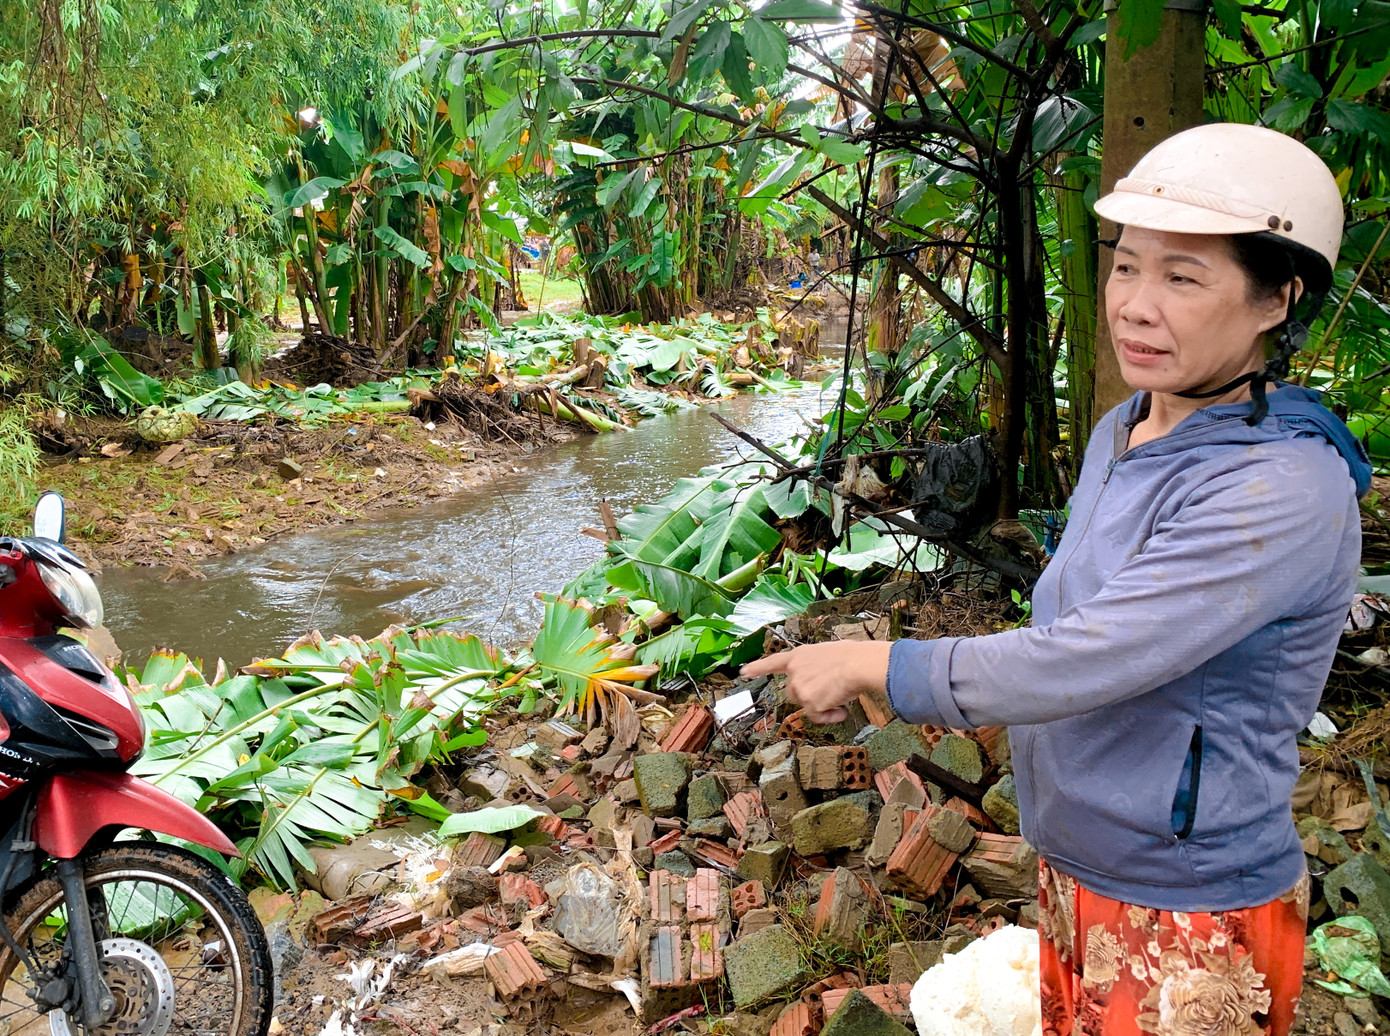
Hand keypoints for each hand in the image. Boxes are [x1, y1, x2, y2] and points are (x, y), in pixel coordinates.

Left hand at [740, 641, 891, 723]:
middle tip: (829, 694)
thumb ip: (816, 667)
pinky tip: (841, 709)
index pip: (773, 662)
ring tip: (839, 698)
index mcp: (799, 656)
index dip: (758, 668)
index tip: (743, 672)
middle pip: (792, 692)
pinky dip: (829, 716)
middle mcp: (795, 671)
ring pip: (805, 705)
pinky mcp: (808, 702)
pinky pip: (817, 716)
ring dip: (820, 706)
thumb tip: (823, 682)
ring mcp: (799, 687)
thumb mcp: (827, 654)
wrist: (858, 664)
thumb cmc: (852, 656)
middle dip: (807, 696)